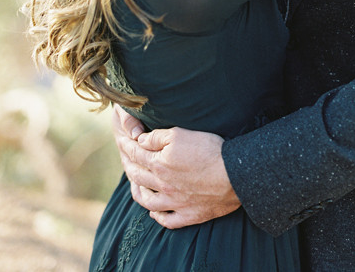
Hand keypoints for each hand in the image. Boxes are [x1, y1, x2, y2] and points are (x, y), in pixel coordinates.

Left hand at [112, 105, 240, 228]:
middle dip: (128, 166)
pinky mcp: (189, 215)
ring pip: (147, 201)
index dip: (126, 146)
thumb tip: (139, 141)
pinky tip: (154, 212)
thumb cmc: (208, 150)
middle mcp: (163, 186)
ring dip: (138, 192)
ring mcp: (175, 203)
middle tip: (125, 159)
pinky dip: (157, 217)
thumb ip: (157, 137)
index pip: (135, 154)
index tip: (121, 140)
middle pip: (137, 177)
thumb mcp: (180, 134)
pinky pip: (167, 220)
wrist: (233, 175)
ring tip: (135, 185)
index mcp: (159, 164)